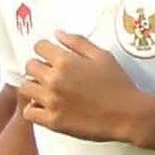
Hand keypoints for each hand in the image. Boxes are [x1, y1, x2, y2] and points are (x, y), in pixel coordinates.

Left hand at [20, 34, 146, 142]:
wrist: (128, 115)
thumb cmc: (119, 85)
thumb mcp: (102, 56)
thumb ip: (78, 42)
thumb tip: (58, 34)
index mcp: (66, 61)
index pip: (39, 46)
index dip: (45, 49)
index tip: (50, 55)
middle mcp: (55, 79)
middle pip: (30, 66)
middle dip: (39, 67)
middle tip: (50, 74)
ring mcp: (52, 101)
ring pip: (26, 88)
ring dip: (34, 86)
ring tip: (46, 90)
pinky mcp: (53, 121)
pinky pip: (29, 112)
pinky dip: (34, 108)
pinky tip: (46, 107)